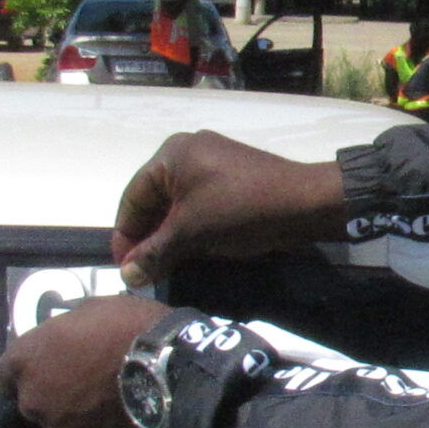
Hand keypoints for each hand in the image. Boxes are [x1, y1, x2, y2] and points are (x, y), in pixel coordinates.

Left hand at [0, 294, 172, 427]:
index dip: (27, 371)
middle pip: (33, 405)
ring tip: (111, 405)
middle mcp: (33, 403)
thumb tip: (67, 344)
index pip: (4, 377)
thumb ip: (64, 335)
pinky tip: (127, 420)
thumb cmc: (127, 326)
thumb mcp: (88, 311)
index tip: (46, 367)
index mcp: (26, 361)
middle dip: (53, 396)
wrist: (172, 367)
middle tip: (86, 383)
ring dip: (78, 419)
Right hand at [110, 131, 347, 286]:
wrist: (305, 203)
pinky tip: (189, 250)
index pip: (133, 197)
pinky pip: (198, 203)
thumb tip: (126, 277)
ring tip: (164, 266)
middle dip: (147, 236)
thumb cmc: (241, 211)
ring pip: (176, 204)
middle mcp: (188, 151)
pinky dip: (190, 226)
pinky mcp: (231, 177)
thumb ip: (155, 253)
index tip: (124, 268)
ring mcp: (212, 162)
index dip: (125, 235)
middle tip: (143, 271)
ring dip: (168, 235)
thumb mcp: (192, 233)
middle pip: (153, 199)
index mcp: (171, 155)